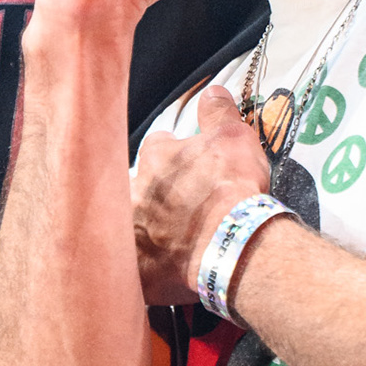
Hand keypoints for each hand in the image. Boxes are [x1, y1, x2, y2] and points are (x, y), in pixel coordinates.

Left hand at [132, 86, 272, 307]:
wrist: (231, 243)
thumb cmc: (232, 189)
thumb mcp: (235, 138)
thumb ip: (219, 112)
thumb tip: (213, 93)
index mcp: (155, 159)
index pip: (157, 148)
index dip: (175, 157)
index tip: (190, 168)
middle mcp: (134, 193)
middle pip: (139, 189)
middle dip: (156, 197)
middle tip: (182, 209)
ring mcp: (130, 234)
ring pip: (133, 228)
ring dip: (149, 232)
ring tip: (172, 242)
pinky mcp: (135, 271)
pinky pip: (135, 271)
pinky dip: (148, 271)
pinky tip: (165, 273)